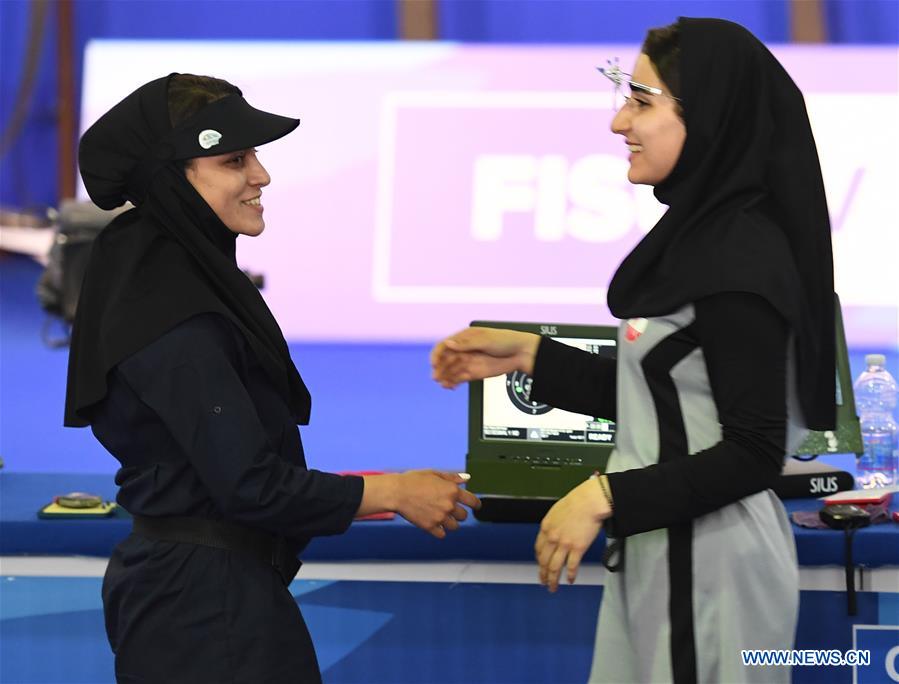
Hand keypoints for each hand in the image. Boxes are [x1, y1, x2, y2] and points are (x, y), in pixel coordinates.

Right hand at [394, 470, 480, 537]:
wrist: (397, 492)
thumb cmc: (414, 480)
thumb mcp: (434, 473)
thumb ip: (452, 477)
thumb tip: (467, 478)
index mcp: (452, 491)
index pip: (473, 502)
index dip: (476, 504)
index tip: (476, 506)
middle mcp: (449, 505)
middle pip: (464, 516)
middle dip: (459, 513)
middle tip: (450, 510)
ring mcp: (440, 517)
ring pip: (454, 527)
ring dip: (450, 523)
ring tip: (441, 517)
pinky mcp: (430, 527)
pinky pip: (442, 534)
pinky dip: (440, 530)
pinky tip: (434, 524)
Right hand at [430, 327, 539, 388]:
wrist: (521, 353)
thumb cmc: (506, 341)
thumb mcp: (486, 340)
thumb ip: (467, 344)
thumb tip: (449, 343)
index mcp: (464, 338)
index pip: (445, 345)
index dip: (437, 354)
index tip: (434, 363)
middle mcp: (464, 350)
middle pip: (445, 359)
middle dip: (439, 368)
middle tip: (436, 377)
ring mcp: (468, 361)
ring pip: (451, 370)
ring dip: (444, 376)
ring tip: (442, 384)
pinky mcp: (474, 373)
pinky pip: (459, 378)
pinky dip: (453, 382)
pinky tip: (449, 386)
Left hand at [535, 476, 611, 591]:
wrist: (589, 501)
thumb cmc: (577, 502)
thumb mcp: (557, 511)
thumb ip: (554, 524)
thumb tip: (554, 531)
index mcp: (546, 527)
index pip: (538, 548)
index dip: (539, 560)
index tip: (540, 565)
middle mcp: (552, 537)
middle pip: (544, 561)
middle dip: (542, 574)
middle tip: (543, 582)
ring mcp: (564, 544)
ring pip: (554, 567)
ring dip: (552, 580)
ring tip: (552, 587)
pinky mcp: (577, 548)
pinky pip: (571, 566)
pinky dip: (570, 575)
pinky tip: (569, 580)